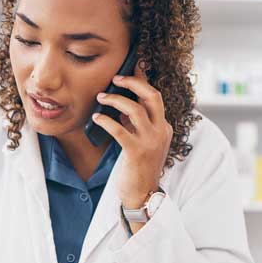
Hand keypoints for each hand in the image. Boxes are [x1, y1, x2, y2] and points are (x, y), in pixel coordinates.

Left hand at [92, 62, 172, 216]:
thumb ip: (136, 125)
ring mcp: (151, 142)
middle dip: (134, 82)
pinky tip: (97, 118)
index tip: (133, 67)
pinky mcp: (137, 152)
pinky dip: (106, 120)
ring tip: (101, 98)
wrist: (143, 195)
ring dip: (115, 100)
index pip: (155, 98)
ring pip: (135, 109)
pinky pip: (119, 129)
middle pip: (152, 96)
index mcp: (164, 128)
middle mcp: (161, 132)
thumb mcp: (142, 142)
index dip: (142, 81)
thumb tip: (121, 107)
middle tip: (116, 78)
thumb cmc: (139, 169)